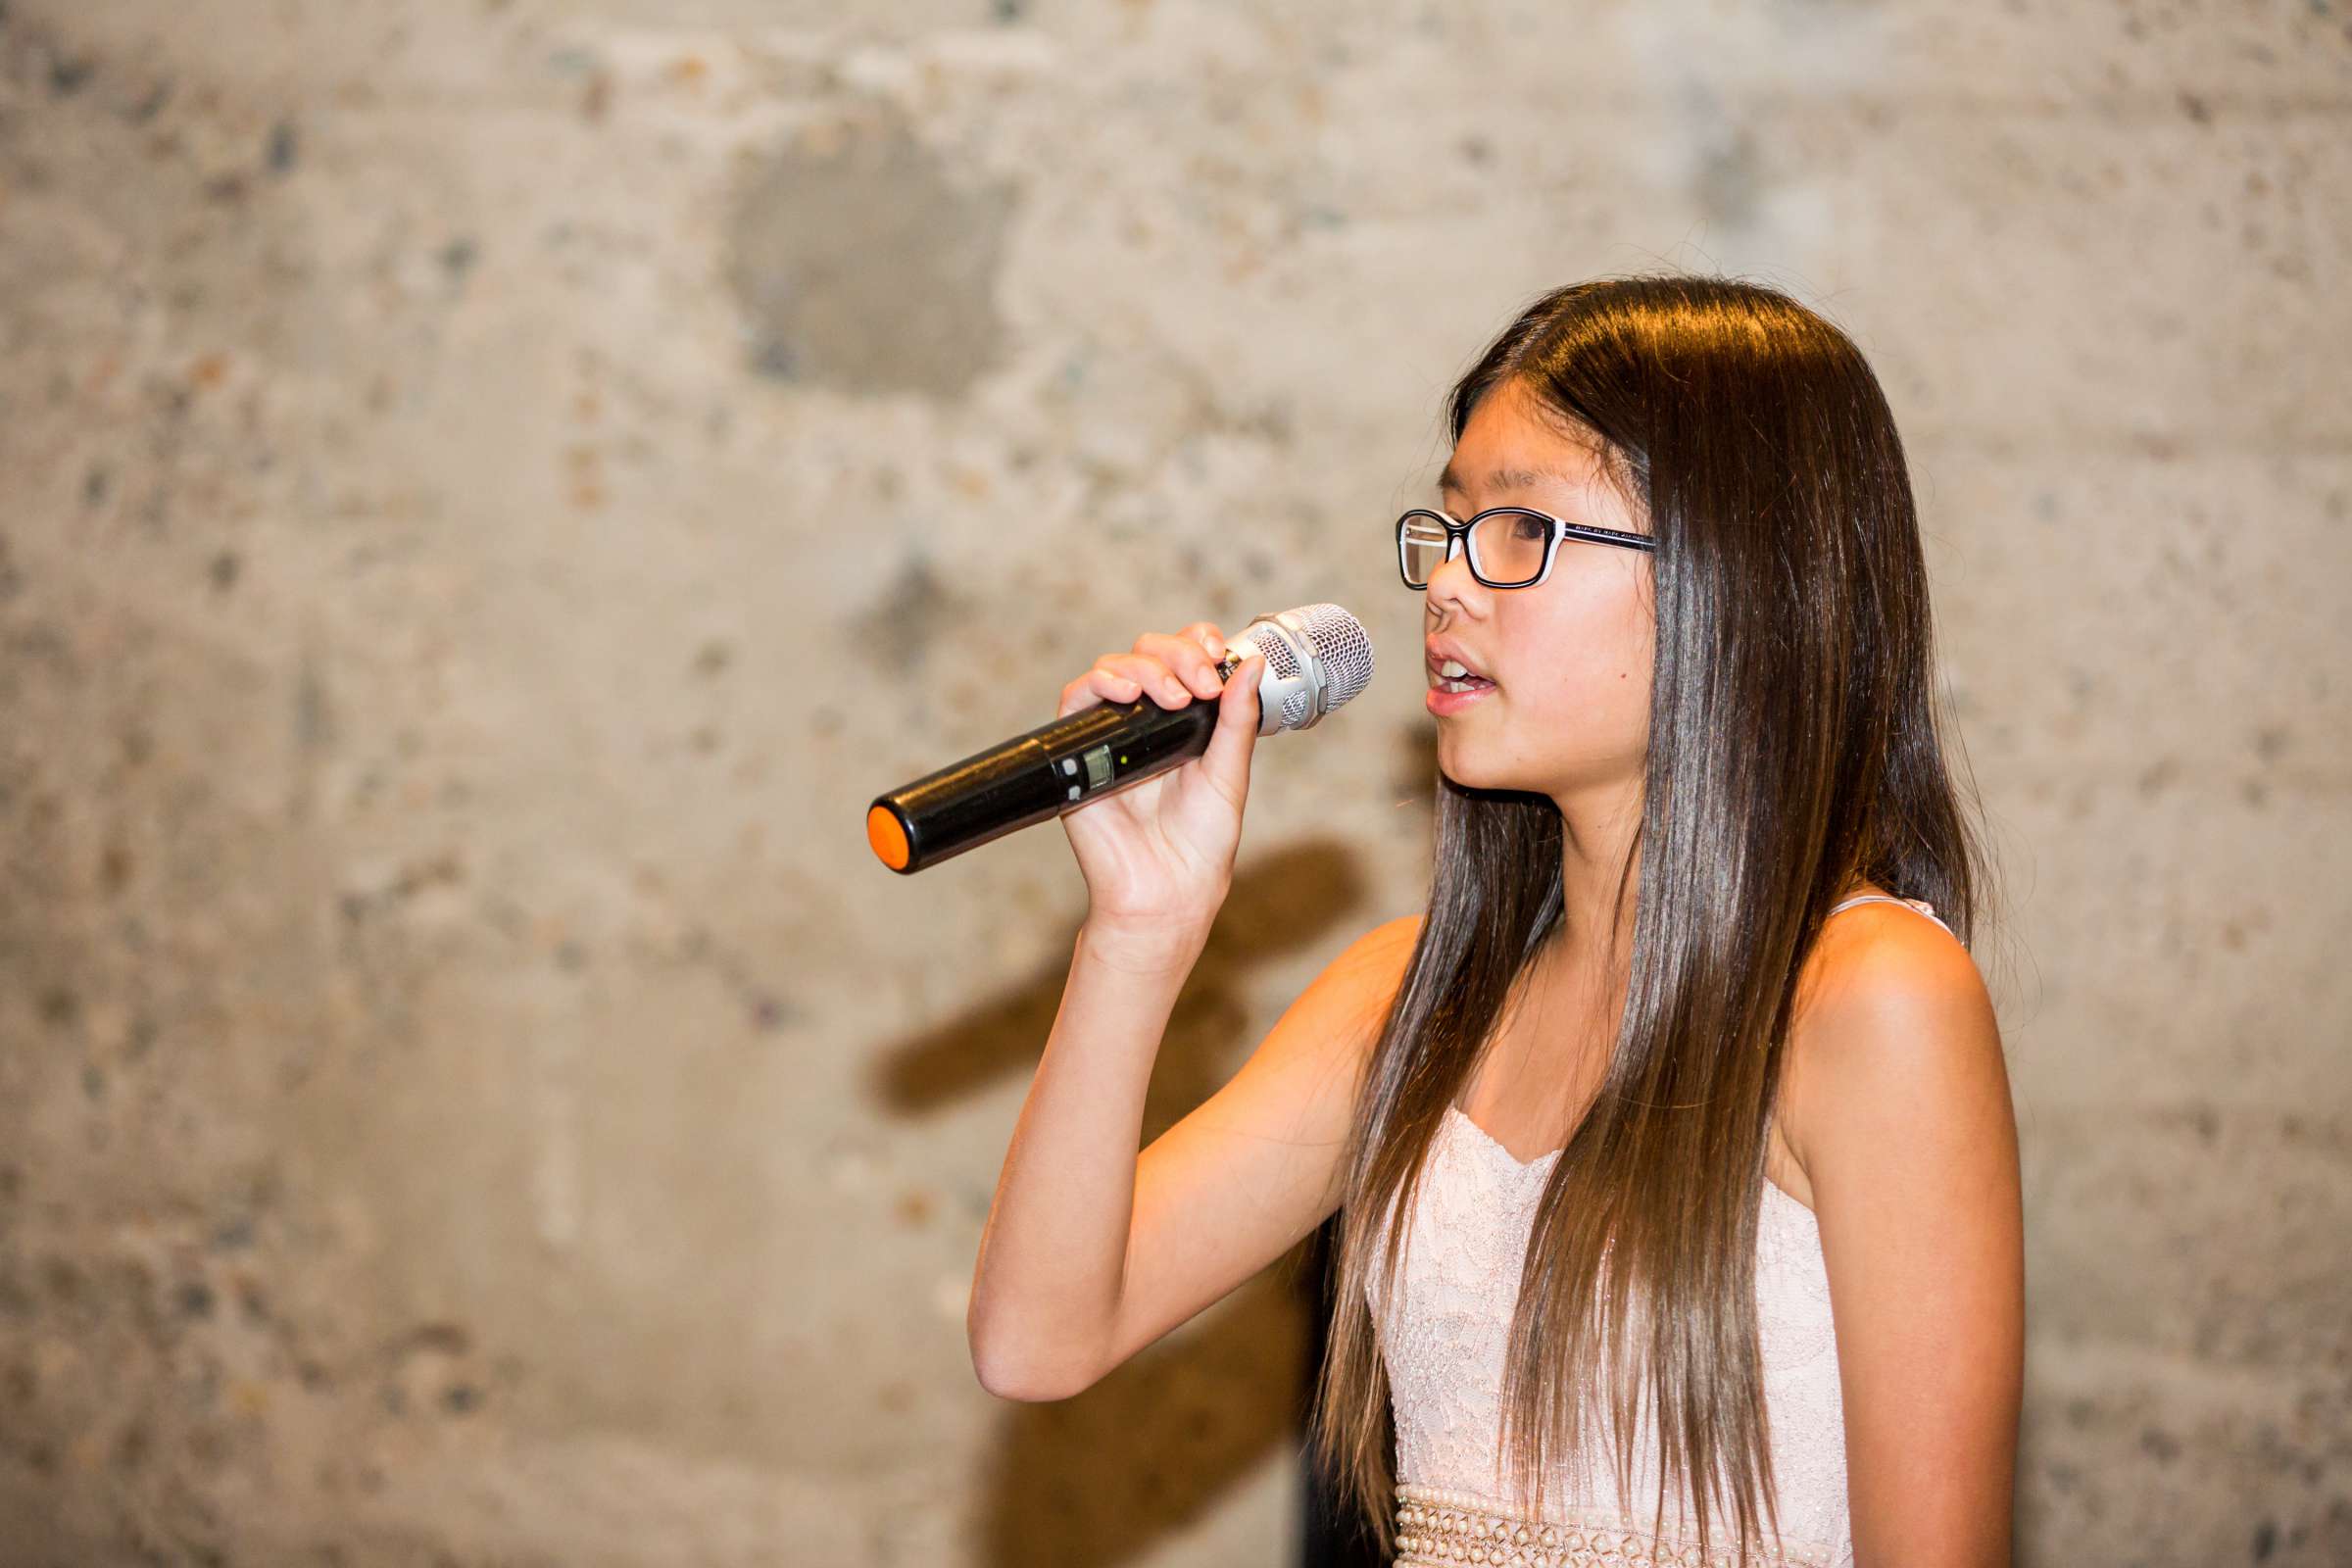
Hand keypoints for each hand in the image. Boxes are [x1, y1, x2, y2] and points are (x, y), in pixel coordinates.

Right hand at [1055, 622, 1263, 933]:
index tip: (1217, 652)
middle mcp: (1147, 721)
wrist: (1166, 890)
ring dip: (1145, 667)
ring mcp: (1112, 734)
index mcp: (1185, 722)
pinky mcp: (1080, 751)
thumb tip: (1250, 666)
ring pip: (1115, 668)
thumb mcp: (1229, 775)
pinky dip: (1100, 683)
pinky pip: (1077, 699)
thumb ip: (1237, 721)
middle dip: (1177, 655)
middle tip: (1200, 684)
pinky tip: (1128, 694)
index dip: (1196, 643)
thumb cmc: (1200, 844)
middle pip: (1149, 653)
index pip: (1184, 658)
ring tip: (1171, 696)